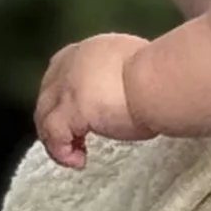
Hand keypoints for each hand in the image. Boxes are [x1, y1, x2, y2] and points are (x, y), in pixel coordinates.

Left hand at [36, 34, 152, 168]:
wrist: (166, 81)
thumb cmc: (165, 77)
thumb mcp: (137, 70)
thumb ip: (121, 77)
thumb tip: (126, 93)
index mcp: (92, 49)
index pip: (61, 69)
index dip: (62, 95)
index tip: (76, 116)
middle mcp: (74, 62)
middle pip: (47, 95)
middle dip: (57, 121)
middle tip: (75, 142)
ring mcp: (68, 85)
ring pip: (44, 117)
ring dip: (58, 140)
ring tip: (76, 156)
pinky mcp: (71, 108)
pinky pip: (54, 135)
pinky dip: (62, 151)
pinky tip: (79, 160)